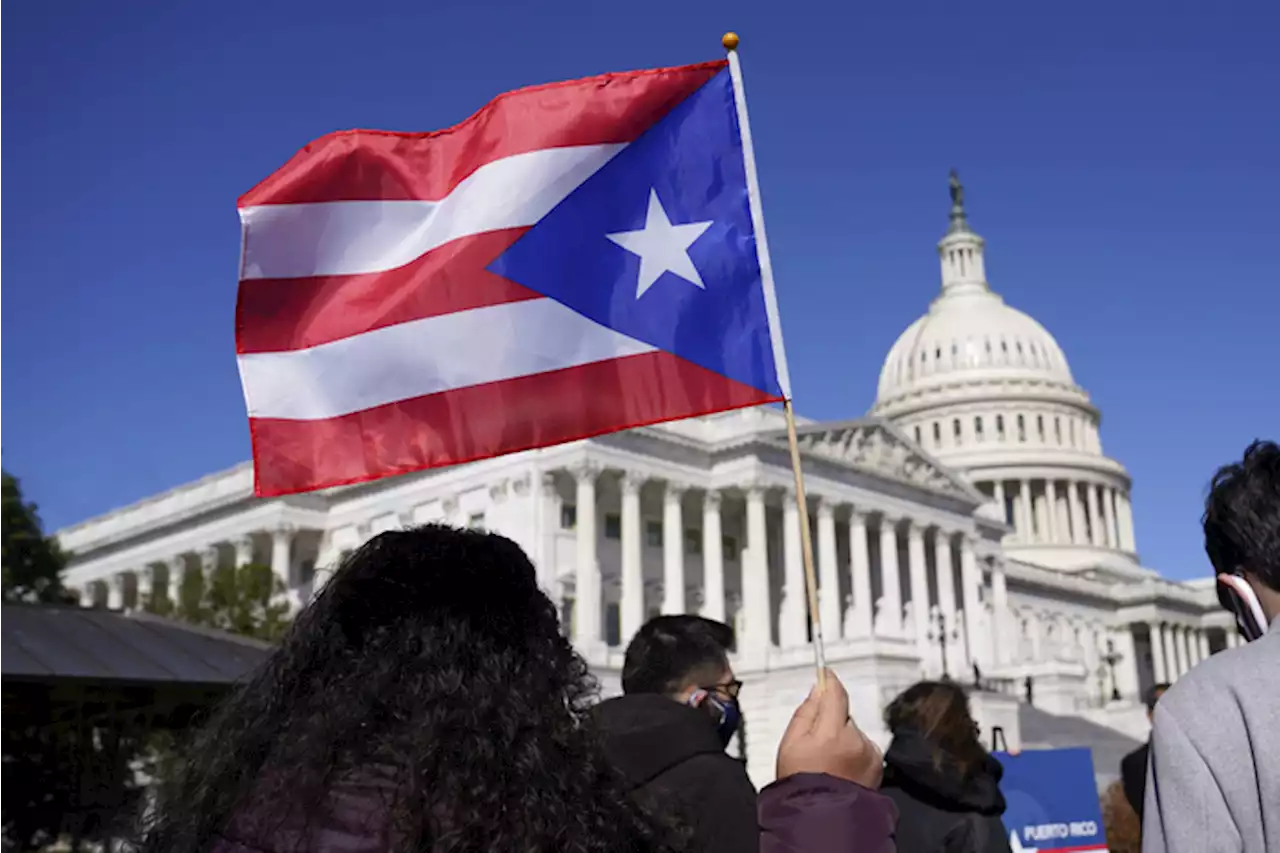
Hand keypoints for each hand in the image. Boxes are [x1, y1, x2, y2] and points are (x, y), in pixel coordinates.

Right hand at [776, 669, 882, 788]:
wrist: (821, 818)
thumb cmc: (801, 784)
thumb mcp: (790, 743)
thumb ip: (805, 712)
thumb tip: (817, 691)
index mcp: (832, 732)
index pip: (835, 693)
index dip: (829, 681)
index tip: (825, 674)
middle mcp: (856, 740)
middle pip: (843, 714)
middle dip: (831, 721)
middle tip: (814, 742)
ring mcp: (869, 754)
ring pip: (854, 731)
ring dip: (843, 738)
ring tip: (827, 761)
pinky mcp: (876, 765)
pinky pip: (864, 747)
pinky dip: (854, 752)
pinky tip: (840, 768)